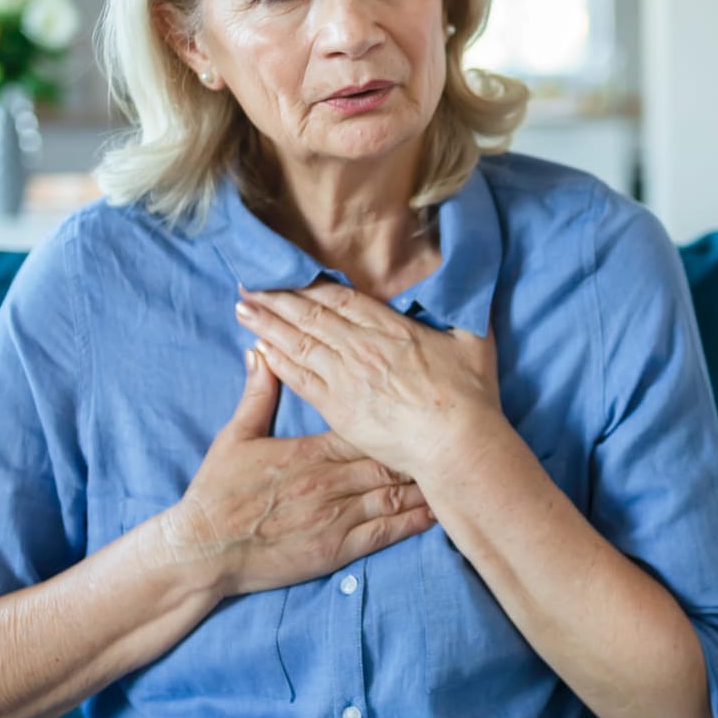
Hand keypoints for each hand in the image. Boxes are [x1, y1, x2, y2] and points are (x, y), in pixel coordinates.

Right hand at [159, 349, 435, 599]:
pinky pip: (385, 533)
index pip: (366, 426)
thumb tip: (261, 350)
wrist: (203, 550)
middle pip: (390, 457)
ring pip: (395, 493)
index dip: (398, 417)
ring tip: (458, 469)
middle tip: (456, 434)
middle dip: (422, 447)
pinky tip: (439, 513)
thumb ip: (257, 393)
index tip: (424, 405)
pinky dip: (415, 522)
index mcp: (312, 450)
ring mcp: (338, 516)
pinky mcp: (338, 548)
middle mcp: (332, 481)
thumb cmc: (218, 493)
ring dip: (427, 482)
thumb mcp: (236, 436)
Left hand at [233, 279, 501, 478]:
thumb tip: (467, 290)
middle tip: (249, 284)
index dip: (311, 285)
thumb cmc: (470, 397)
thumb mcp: (475, 342)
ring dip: (268, 324)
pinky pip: (300, 379)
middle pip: (311, 315)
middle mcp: (362, 347)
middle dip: (278, 298)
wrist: (456, 444)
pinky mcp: (339, 408)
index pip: (341, 299)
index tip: (289, 274)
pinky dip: (277, 362)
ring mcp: (347, 378)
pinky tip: (259, 349)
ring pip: (298, 343)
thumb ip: (464, 313)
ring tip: (243, 308)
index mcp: (391, 328)